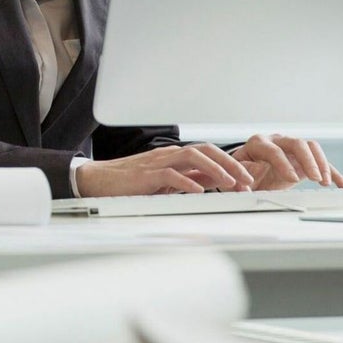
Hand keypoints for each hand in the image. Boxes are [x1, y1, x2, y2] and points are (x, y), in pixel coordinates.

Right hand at [75, 144, 254, 197]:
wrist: (96, 181)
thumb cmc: (128, 183)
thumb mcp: (164, 181)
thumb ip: (187, 179)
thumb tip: (213, 182)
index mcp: (173, 156)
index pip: (207, 154)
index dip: (229, 164)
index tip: (245, 180)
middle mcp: (168, 155)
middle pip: (204, 150)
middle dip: (229, 164)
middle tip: (246, 180)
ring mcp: (156, 163)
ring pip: (191, 157)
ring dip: (214, 170)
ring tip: (230, 183)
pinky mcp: (145, 176)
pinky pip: (170, 175)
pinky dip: (187, 182)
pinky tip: (199, 192)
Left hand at [233, 132, 342, 188]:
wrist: (245, 172)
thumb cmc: (239, 173)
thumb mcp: (234, 174)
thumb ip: (241, 174)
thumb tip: (249, 175)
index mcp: (258, 143)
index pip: (273, 150)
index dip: (283, 163)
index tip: (292, 178)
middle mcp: (277, 140)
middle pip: (297, 143)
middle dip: (308, 160)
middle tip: (315, 178)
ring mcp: (291, 148)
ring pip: (311, 148)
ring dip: (321, 164)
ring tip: (325, 182)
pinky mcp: (302, 159)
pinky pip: (319, 162)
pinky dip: (332, 173)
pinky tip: (342, 185)